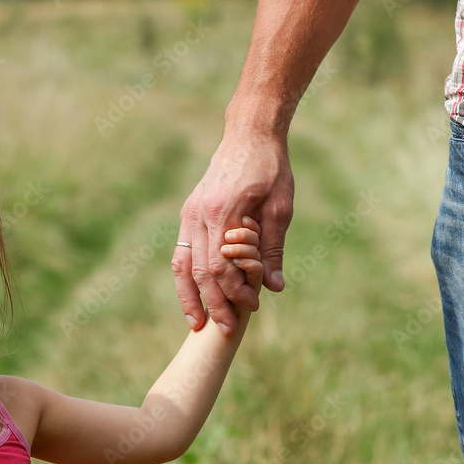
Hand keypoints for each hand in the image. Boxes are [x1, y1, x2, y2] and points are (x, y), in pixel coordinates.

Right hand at [174, 129, 293, 335]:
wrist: (249, 134)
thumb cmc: (271, 168)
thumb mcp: (281, 207)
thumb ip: (273, 248)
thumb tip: (274, 287)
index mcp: (224, 212)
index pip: (224, 266)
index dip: (236, 292)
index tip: (254, 306)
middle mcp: (200, 214)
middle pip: (201, 271)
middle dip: (213, 303)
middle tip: (227, 329)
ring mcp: (190, 213)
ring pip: (183, 265)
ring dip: (189, 297)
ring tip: (196, 324)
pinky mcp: (189, 213)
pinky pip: (181, 252)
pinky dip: (185, 277)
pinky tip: (191, 296)